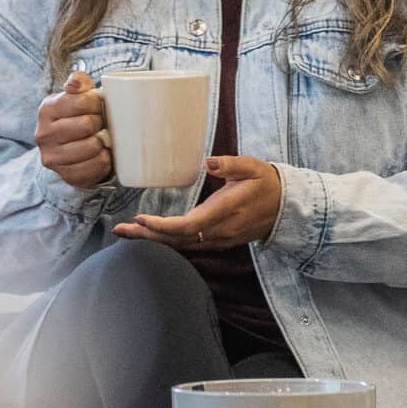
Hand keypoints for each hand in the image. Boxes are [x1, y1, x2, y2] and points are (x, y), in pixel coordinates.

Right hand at [35, 69, 111, 190]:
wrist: (69, 152)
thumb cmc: (78, 118)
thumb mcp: (77, 97)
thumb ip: (79, 83)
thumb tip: (75, 80)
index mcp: (47, 109)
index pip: (80, 101)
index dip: (96, 103)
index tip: (96, 106)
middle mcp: (44, 134)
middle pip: (87, 124)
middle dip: (99, 123)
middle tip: (99, 125)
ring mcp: (52, 156)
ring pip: (92, 146)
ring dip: (102, 142)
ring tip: (99, 139)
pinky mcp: (65, 175)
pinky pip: (96, 165)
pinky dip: (104, 159)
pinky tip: (100, 154)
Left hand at [114, 157, 282, 251]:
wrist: (286, 208)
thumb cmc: (267, 183)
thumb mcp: (253, 167)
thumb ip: (230, 164)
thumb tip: (209, 162)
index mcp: (226, 211)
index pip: (190, 225)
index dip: (164, 226)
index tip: (142, 218)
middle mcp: (220, 231)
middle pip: (178, 240)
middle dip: (147, 236)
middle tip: (120, 229)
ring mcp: (219, 239)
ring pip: (180, 246)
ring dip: (152, 241)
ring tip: (126, 233)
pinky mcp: (218, 241)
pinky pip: (187, 246)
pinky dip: (166, 243)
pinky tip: (149, 238)